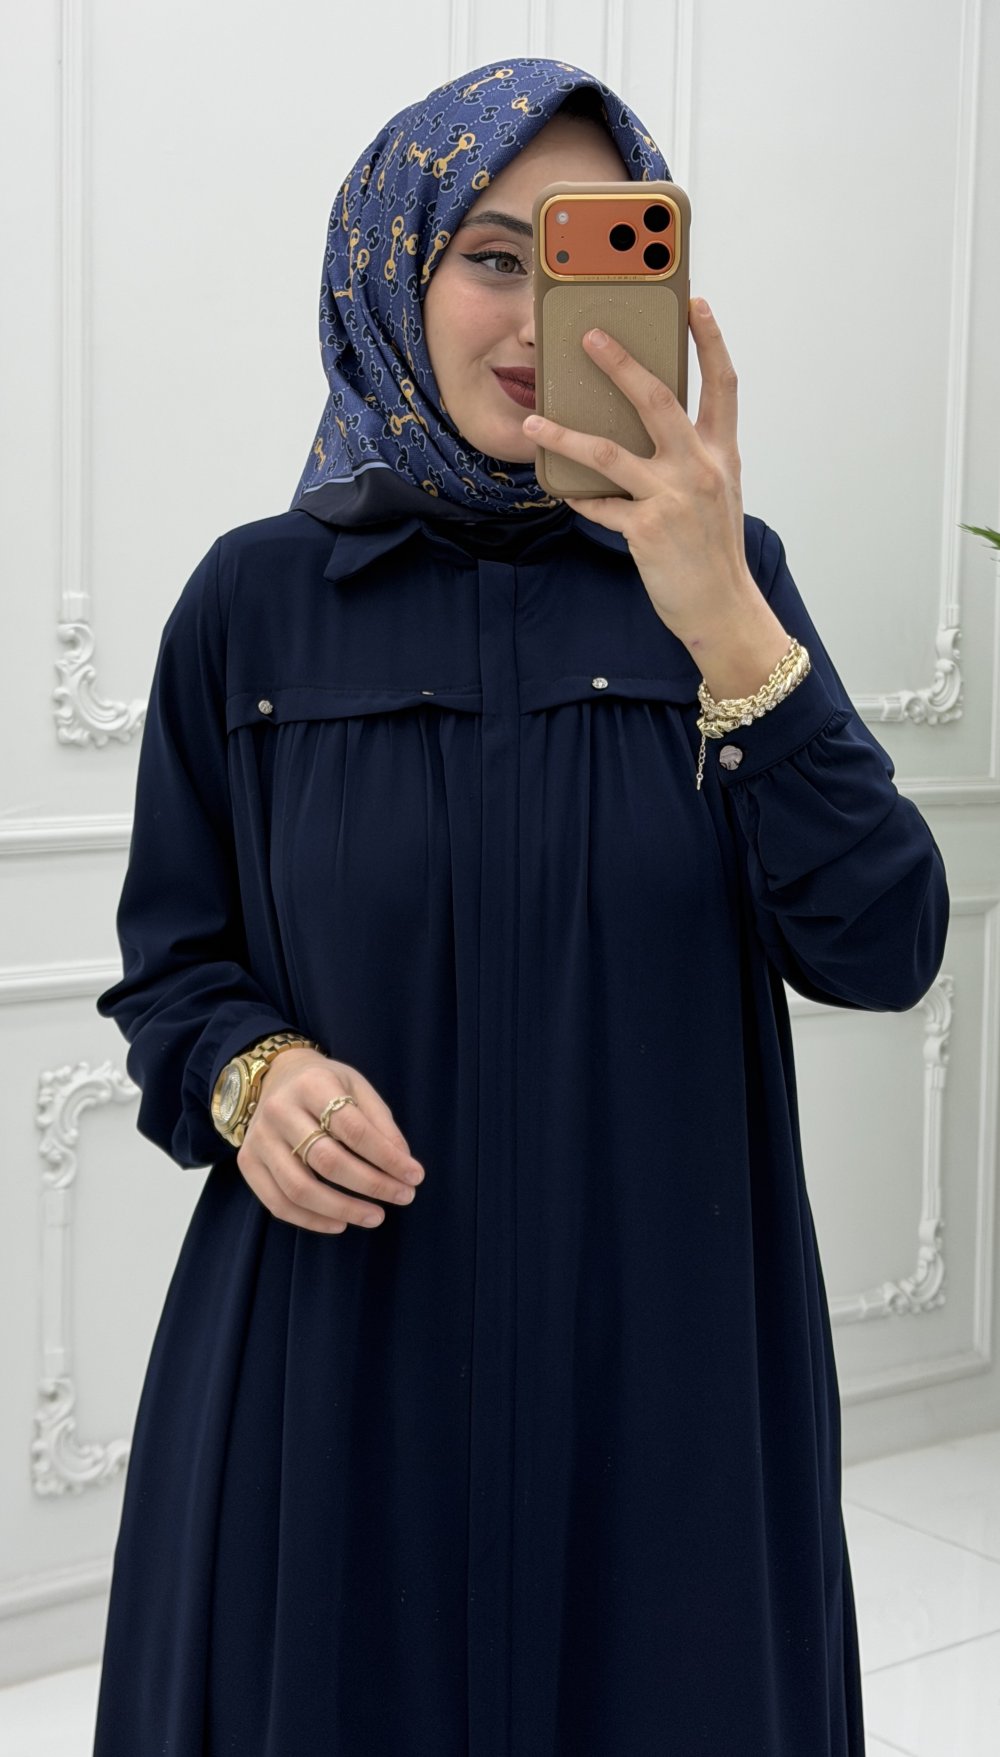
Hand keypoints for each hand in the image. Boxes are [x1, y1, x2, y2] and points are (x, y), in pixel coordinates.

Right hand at [237, 1047, 424, 1234]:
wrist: (276, 1076)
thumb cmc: (324, 1085)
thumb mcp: (356, 1088)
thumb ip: (380, 1123)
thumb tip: (404, 1164)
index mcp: (312, 1085)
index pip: (354, 1129)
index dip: (387, 1157)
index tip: (414, 1176)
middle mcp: (280, 1111)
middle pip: (327, 1160)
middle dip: (371, 1185)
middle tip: (403, 1197)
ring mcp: (259, 1139)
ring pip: (299, 1188)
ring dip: (342, 1209)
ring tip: (375, 1216)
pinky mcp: (248, 1162)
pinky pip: (277, 1203)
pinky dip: (310, 1220)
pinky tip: (340, 1223)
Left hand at [522, 299, 759, 645]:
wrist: (722, 607)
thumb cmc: (714, 550)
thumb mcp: (716, 493)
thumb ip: (692, 456)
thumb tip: (653, 427)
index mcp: (721, 453)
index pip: (722, 385)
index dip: (711, 341)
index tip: (695, 305)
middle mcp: (699, 468)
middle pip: (657, 400)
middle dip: (620, 363)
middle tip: (589, 336)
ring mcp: (672, 498)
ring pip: (607, 452)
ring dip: (564, 435)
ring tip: (533, 422)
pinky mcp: (646, 529)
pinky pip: (599, 506)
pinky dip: (578, 497)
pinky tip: (559, 489)